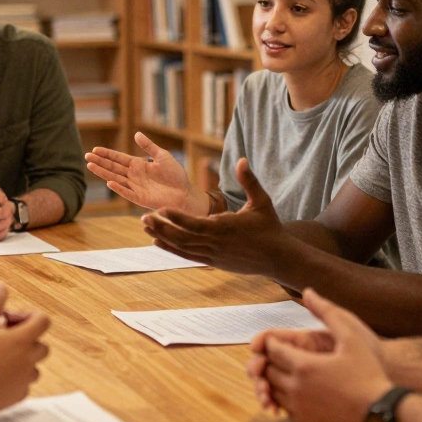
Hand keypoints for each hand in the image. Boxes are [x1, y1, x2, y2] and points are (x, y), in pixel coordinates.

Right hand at [0, 283, 50, 412]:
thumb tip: (1, 286)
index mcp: (22, 340)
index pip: (43, 320)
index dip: (30, 316)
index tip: (11, 320)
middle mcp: (29, 359)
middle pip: (41, 344)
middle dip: (27, 339)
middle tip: (4, 339)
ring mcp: (25, 379)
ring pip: (34, 365)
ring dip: (22, 359)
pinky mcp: (19, 395)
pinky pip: (24, 383)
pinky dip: (16, 377)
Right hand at [86, 132, 206, 213]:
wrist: (184, 193)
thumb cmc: (175, 175)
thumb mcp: (163, 156)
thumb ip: (149, 146)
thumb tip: (136, 134)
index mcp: (138, 164)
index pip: (118, 158)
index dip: (107, 154)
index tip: (95, 149)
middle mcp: (134, 175)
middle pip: (113, 167)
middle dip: (100, 162)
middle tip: (87, 156)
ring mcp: (135, 187)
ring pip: (115, 178)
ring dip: (103, 172)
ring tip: (90, 166)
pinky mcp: (139, 198)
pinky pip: (126, 192)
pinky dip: (118, 188)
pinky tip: (109, 182)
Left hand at [141, 158, 284, 274]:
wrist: (278, 258)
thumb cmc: (270, 227)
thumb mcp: (262, 201)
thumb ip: (249, 180)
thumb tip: (241, 159)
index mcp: (226, 227)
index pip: (195, 223)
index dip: (177, 217)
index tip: (161, 209)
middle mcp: (216, 243)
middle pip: (182, 237)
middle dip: (162, 227)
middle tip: (143, 217)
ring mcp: (213, 255)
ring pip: (182, 247)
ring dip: (162, 237)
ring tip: (145, 226)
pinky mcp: (213, 262)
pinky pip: (187, 255)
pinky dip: (171, 249)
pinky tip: (157, 242)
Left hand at [257, 288, 391, 421]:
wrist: (381, 412)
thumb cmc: (369, 372)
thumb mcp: (351, 336)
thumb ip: (327, 312)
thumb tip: (308, 292)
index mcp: (303, 365)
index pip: (272, 349)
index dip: (273, 342)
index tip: (281, 339)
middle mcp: (295, 387)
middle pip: (268, 369)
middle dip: (272, 360)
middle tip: (284, 354)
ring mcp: (298, 407)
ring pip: (273, 390)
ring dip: (276, 379)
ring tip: (292, 371)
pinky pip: (284, 407)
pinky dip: (286, 397)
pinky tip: (301, 389)